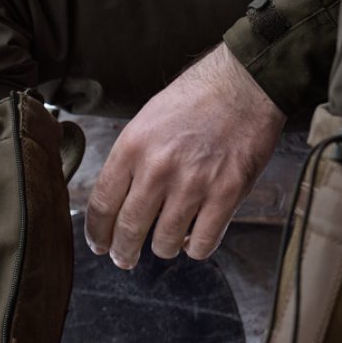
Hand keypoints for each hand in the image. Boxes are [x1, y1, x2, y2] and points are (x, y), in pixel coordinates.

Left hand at [85, 44, 285, 268]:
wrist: (244, 84)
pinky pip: (202, 243)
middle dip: (123, 252)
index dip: (97, 233)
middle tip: (124, 258)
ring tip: (166, 242)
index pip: (102, 205)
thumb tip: (117, 201)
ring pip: (164, 243)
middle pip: (128, 230)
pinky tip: (194, 237)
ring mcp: (193, 184)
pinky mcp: (226, 194)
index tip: (99, 244)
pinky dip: (195, 248)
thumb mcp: (146, 121)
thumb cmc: (194, 100)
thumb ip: (130, 161)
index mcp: (132, 147)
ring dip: (162, 248)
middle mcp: (158, 168)